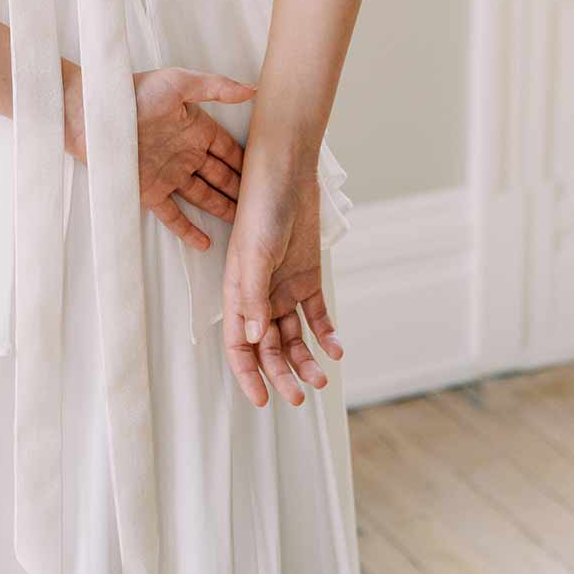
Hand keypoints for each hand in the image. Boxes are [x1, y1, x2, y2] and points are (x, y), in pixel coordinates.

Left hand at [63, 63, 253, 251]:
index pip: (229, 150)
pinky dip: (188, 229)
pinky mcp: (149, 191)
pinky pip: (173, 215)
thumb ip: (215, 87)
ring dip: (221, 210)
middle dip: (241, 192)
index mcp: (196, 128)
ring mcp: (168, 174)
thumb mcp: (179, 83)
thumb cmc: (134, 91)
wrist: (93, 113)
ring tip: (243, 228)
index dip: (248, 164)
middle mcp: (185, 153)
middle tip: (264, 211)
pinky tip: (205, 243)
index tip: (271, 179)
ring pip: (203, 196)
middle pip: (220, 176)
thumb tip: (252, 90)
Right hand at [223, 158, 344, 407]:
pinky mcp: (307, 277)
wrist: (288, 172)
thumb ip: (254, 297)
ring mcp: (284, 287)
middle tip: (299, 398)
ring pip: (294, 336)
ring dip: (306, 359)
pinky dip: (325, 333)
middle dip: (281, 374)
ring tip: (322, 377)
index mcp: (237, 292)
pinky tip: (336, 349)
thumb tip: (255, 340)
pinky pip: (316, 315)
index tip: (262, 400)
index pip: (238, 344)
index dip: (247, 374)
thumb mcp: (256, 253)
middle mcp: (259, 295)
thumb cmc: (262, 207)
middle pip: (268, 347)